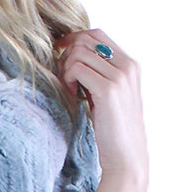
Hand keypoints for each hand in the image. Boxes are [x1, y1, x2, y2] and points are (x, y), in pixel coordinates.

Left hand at [54, 29, 147, 183]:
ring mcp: (120, 77)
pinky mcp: (109, 90)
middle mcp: (128, 66)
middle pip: (86, 39)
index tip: (61, 54)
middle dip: (68, 54)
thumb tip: (72, 57)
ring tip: (70, 89)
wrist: (126, 157)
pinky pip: (76, 68)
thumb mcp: (109, 95)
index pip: (97, 35)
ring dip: (66, 68)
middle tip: (65, 78)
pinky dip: (68, 78)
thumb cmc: (113, 129)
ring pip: (79, 52)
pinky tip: (72, 95)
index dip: (74, 39)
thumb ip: (98, 74)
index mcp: (130, 65)